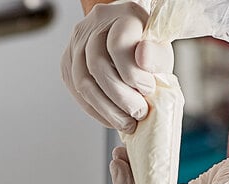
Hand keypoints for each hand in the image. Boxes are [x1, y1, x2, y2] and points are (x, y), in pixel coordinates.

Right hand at [61, 1, 172, 132]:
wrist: (126, 41)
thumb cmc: (144, 47)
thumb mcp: (160, 48)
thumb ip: (157, 55)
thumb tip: (143, 60)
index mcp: (121, 15)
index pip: (118, 44)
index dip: (133, 73)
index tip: (148, 89)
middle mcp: (93, 26)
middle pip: (97, 66)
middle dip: (120, 97)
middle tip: (138, 113)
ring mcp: (76, 45)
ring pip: (83, 83)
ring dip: (107, 110)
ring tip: (126, 123)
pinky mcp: (68, 65)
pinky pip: (77, 94)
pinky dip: (96, 111)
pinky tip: (112, 119)